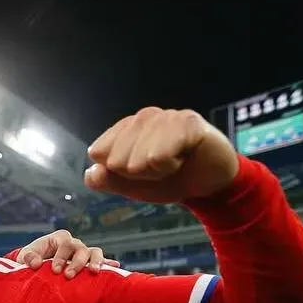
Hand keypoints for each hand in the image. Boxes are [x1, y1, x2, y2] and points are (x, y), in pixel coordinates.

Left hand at [15, 230, 120, 278]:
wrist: (37, 265)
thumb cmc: (31, 258)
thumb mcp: (25, 256)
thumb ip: (28, 257)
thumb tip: (35, 264)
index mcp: (59, 238)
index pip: (64, 244)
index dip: (61, 257)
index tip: (56, 271)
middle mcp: (74, 244)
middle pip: (81, 249)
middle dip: (77, 262)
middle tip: (69, 276)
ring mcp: (83, 253)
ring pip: (94, 252)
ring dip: (96, 262)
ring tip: (94, 272)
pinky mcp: (88, 263)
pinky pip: (102, 261)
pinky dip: (109, 264)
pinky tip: (116, 268)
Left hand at [85, 107, 239, 202]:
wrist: (211, 184)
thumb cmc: (172, 180)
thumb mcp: (134, 186)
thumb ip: (109, 181)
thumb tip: (91, 173)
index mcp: (124, 129)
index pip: (99, 153)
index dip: (118, 172)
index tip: (139, 170)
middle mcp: (141, 118)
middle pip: (117, 159)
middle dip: (139, 173)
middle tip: (161, 168)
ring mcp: (165, 117)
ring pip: (140, 158)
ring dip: (158, 171)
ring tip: (175, 163)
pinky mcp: (188, 121)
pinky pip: (162, 153)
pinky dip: (172, 164)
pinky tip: (184, 157)